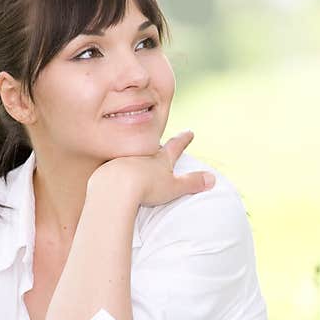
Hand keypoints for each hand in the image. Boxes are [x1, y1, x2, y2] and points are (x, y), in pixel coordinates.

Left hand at [89, 130, 214, 206]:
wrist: (115, 187)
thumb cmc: (147, 187)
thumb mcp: (175, 186)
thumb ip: (192, 182)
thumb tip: (213, 178)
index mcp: (160, 158)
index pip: (175, 146)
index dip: (184, 140)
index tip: (190, 132)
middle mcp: (142, 155)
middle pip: (151, 148)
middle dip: (157, 146)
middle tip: (160, 143)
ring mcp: (123, 161)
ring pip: (131, 156)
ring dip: (135, 157)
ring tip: (135, 160)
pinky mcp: (107, 170)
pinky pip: (114, 168)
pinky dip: (116, 170)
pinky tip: (113, 176)